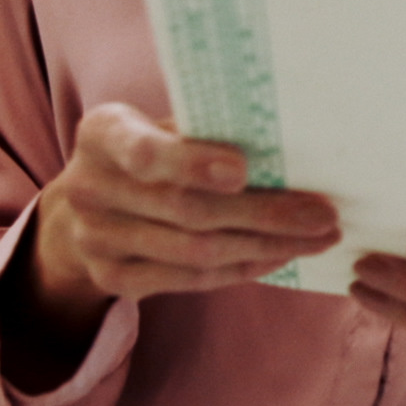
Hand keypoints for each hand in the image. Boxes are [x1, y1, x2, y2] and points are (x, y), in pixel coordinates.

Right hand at [17, 101, 339, 339]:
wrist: (83, 206)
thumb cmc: (144, 151)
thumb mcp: (156, 125)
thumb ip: (202, 131)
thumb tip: (286, 145)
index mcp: (102, 135)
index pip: (144, 151)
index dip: (193, 164)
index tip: (243, 171)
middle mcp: (90, 189)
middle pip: (186, 209)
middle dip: (264, 214)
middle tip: (322, 214)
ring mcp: (96, 241)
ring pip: (195, 251)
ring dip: (266, 246)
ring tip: (317, 238)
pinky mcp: (112, 280)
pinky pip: (190, 280)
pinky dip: (242, 269)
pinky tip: (279, 256)